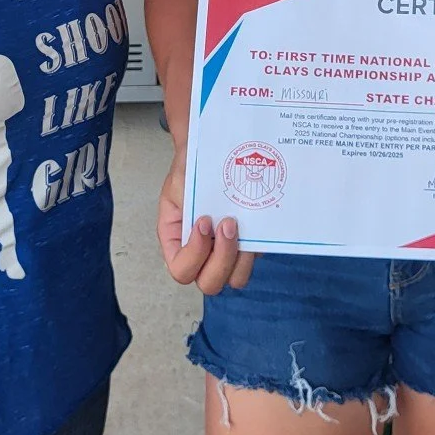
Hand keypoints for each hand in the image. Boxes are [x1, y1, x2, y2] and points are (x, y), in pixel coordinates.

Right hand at [157, 145, 255, 295]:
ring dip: (240, 256)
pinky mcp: (248, 242)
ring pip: (235, 278)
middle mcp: (201, 253)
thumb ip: (187, 204)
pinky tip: (253, 219)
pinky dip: (257, 244)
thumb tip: (205, 222)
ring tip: (239, 223)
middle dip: (221, 258)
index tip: (204, 221)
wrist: (212, 151)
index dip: (195, 253)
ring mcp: (226, 250)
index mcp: (177, 242)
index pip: (181, 270)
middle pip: (209, 283)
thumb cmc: (192, 168)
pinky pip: (255, 257)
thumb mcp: (180, 182)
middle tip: (228, 224)